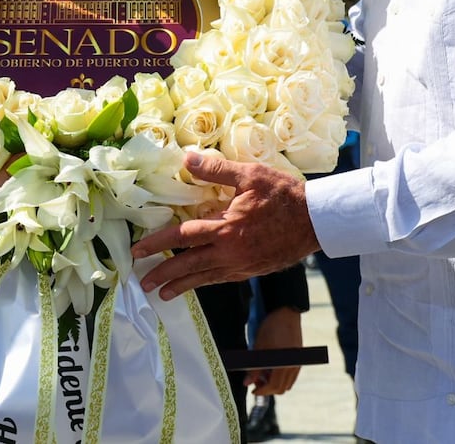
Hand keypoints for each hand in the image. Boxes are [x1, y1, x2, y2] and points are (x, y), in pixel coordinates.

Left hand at [130, 151, 319, 298]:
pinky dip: (205, 283)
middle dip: (163, 274)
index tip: (137, 250)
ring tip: (162, 293)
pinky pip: (222, 279)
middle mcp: (230, 252)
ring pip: (204, 278)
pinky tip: (197, 284)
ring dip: (181, 285)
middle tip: (141, 282)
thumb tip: (186, 160)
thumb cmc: (284, 194)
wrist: (316, 220)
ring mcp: (242, 265)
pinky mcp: (252, 270)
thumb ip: (216, 169)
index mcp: (226, 228)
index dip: (157, 244)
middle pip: (188, 266)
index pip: (182, 238)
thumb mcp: (250, 175)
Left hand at [244, 306, 303, 394]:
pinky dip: (281, 377)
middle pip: (281, 388)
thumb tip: (247, 383)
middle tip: (256, 381)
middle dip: (268, 388)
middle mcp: (294, 366)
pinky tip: (272, 368)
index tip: (252, 390)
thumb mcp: (259, 347)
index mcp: (284, 364)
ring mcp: (298, 363)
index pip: (274, 386)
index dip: (262, 391)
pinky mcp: (299, 359)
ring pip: (287, 383)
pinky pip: (291, 376)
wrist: (286, 312)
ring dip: (275, 383)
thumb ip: (254, 367)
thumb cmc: (272, 327)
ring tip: (263, 373)